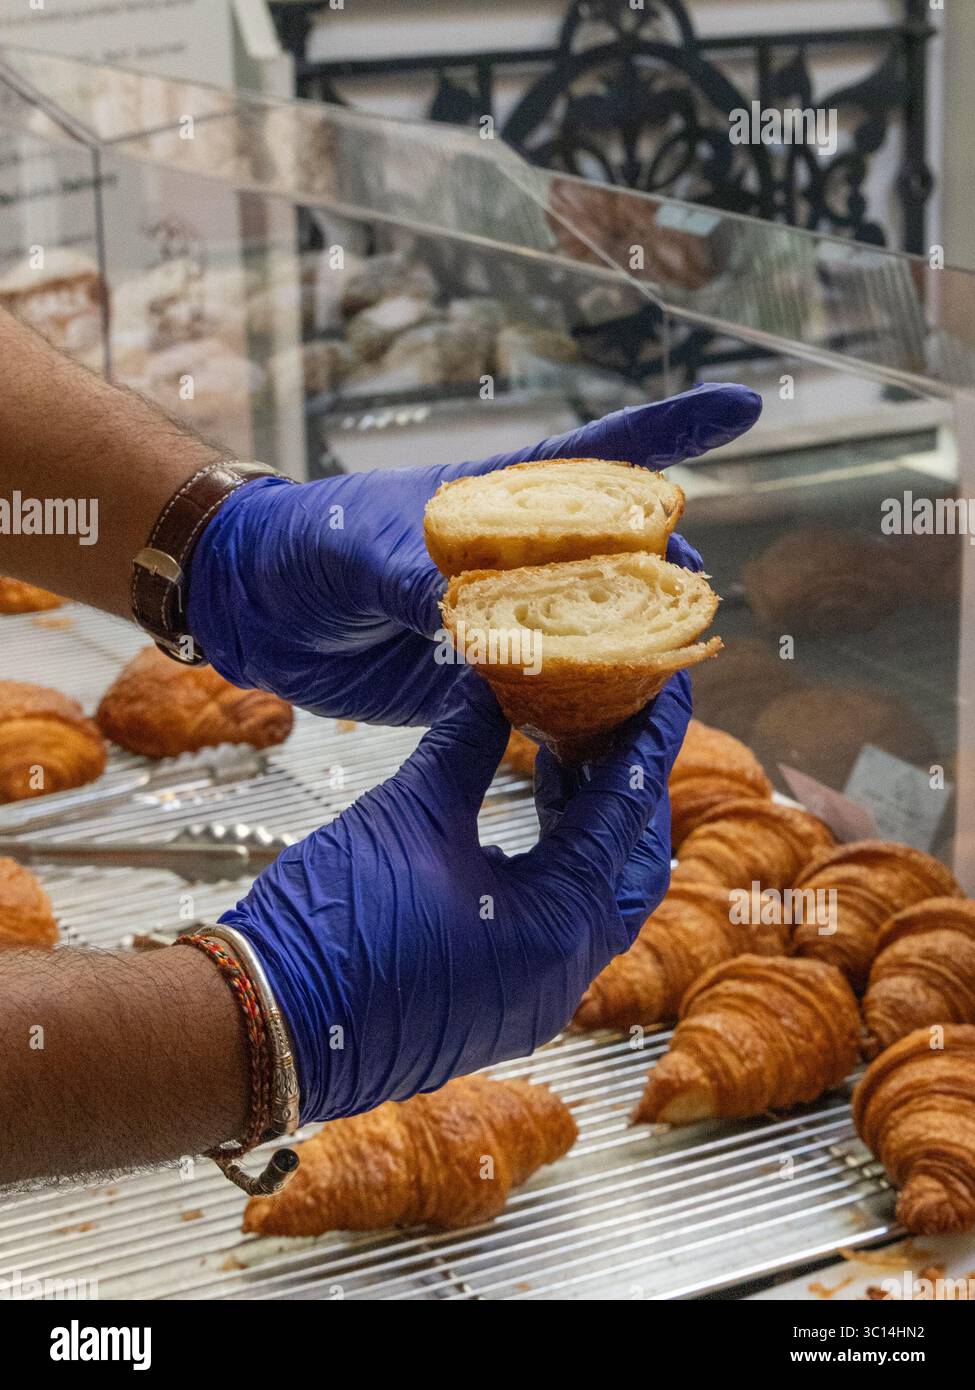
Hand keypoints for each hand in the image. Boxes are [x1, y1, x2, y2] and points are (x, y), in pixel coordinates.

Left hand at [186, 383, 759, 723]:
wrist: (257, 608)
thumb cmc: (309, 541)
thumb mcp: (362, 547)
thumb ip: (421, 578)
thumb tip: (485, 629)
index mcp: (503, 503)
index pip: (603, 457)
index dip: (675, 429)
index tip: (746, 407)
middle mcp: (520, 560)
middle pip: (622, 561)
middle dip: (667, 575)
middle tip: (691, 604)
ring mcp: (507, 622)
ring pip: (598, 638)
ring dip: (636, 658)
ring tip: (667, 684)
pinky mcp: (482, 683)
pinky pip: (549, 701)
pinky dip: (583, 718)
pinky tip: (612, 738)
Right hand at [218, 668, 690, 1121]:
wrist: (266, 1026)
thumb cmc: (337, 923)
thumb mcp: (410, 815)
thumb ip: (467, 746)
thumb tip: (492, 685)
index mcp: (557, 927)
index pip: (623, 816)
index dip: (644, 743)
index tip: (662, 690)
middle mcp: (562, 976)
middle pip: (631, 871)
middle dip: (630, 796)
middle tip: (616, 727)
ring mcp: (531, 1000)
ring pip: (595, 906)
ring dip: (591, 835)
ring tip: (569, 759)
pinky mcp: (498, 1007)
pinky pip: (556, 932)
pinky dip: (556, 873)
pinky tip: (528, 825)